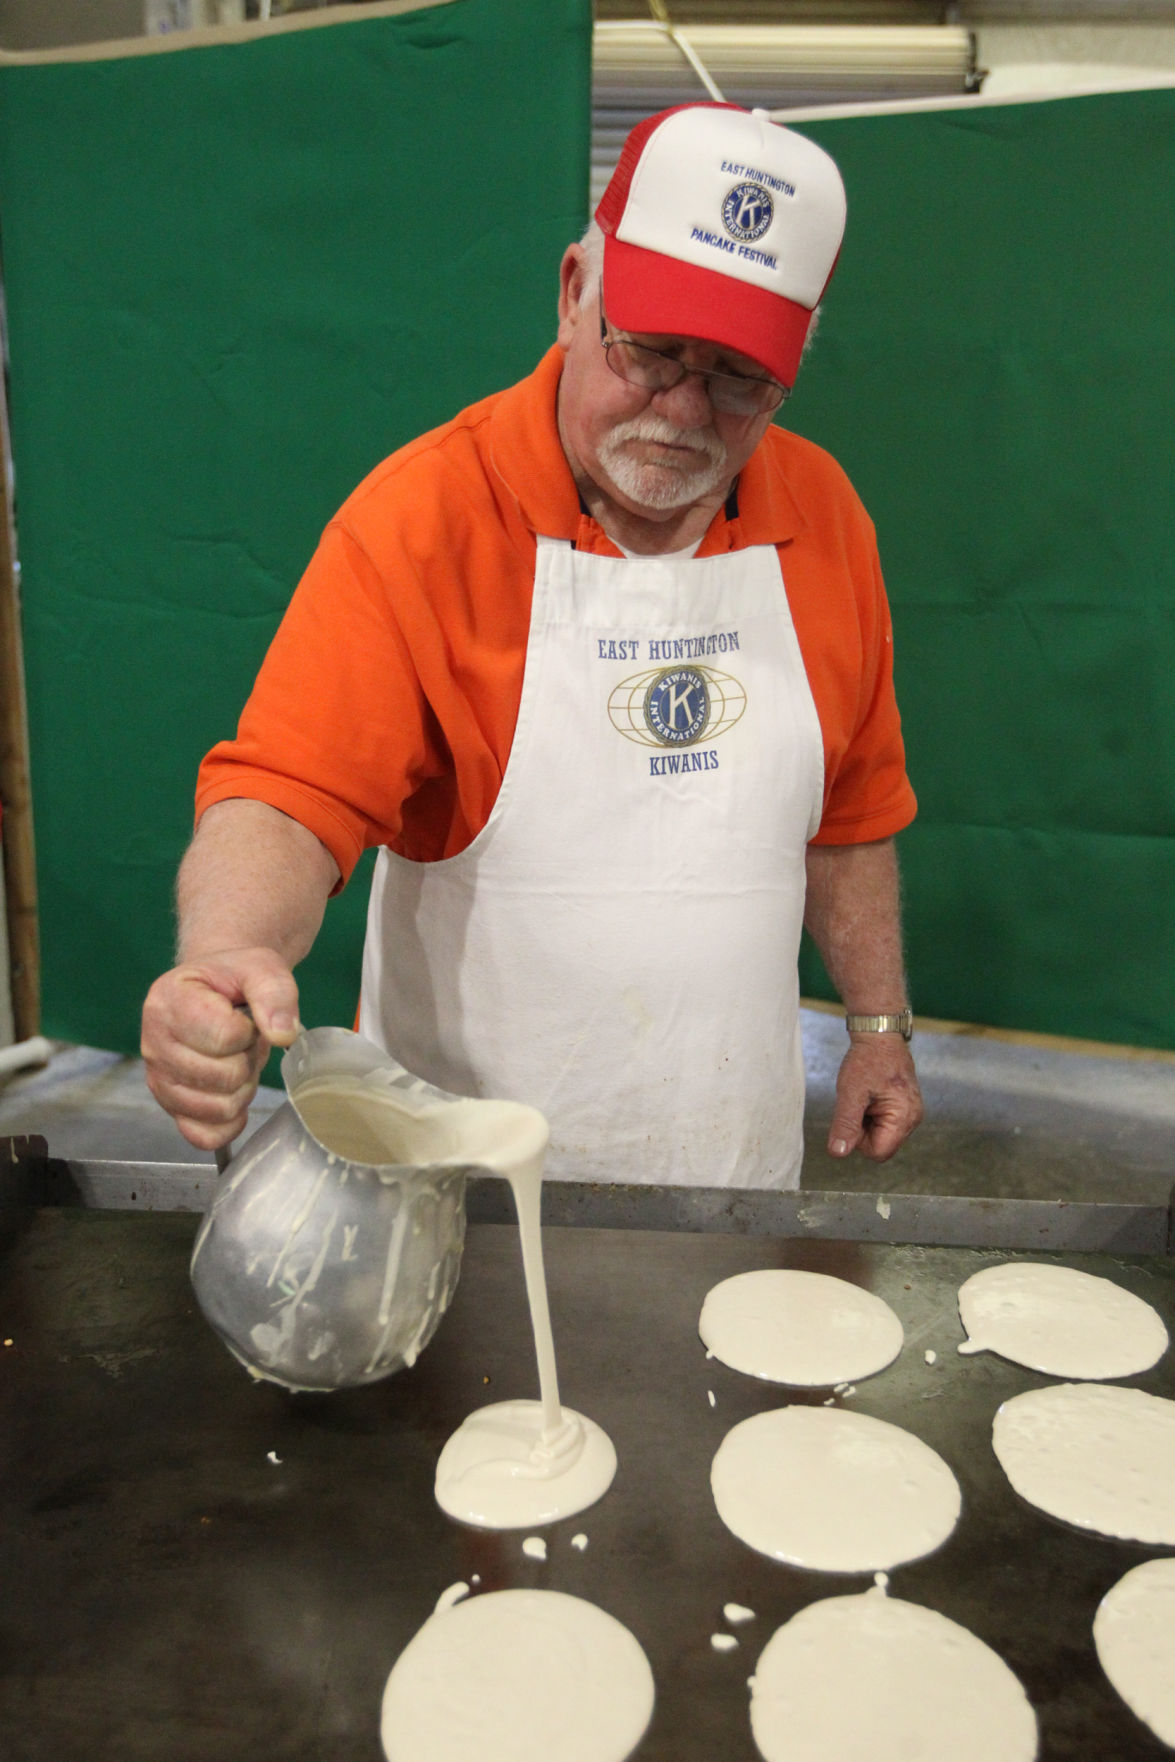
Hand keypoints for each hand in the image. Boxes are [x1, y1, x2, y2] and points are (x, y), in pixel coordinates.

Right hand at [141, 948, 300, 1150]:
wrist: (215, 989)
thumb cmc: (232, 979)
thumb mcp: (259, 969)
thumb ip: (274, 994)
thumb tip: (283, 1035)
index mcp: (168, 1002)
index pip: (225, 1037)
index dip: (248, 1031)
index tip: (243, 1017)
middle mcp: (153, 1044)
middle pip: (224, 1077)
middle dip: (247, 1060)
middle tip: (243, 1042)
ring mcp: (159, 1080)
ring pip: (219, 1108)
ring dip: (241, 1088)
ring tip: (235, 1060)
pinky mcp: (170, 1108)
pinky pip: (203, 1136)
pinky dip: (228, 1122)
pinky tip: (233, 1094)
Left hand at [826, 1035, 922, 1162]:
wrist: (879, 1035)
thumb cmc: (866, 1060)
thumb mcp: (850, 1093)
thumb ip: (845, 1125)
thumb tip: (837, 1153)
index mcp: (904, 1118)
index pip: (878, 1152)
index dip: (858, 1140)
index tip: (853, 1114)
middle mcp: (913, 1119)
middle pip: (881, 1146)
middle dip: (863, 1130)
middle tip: (858, 1103)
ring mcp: (911, 1113)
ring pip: (882, 1135)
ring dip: (867, 1121)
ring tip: (865, 1096)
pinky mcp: (906, 1108)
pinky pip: (886, 1123)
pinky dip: (873, 1114)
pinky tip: (871, 1096)